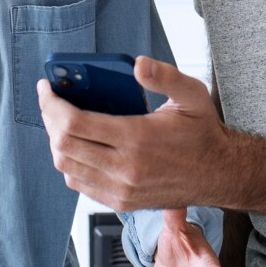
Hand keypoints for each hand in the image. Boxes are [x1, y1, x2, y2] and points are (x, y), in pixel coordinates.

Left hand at [36, 56, 227, 210]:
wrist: (219, 174)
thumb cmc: (202, 132)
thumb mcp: (192, 94)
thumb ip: (165, 76)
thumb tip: (138, 64)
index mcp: (137, 139)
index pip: (75, 123)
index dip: (52, 104)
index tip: (46, 88)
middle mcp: (125, 169)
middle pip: (64, 145)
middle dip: (49, 119)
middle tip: (50, 101)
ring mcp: (121, 190)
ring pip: (67, 167)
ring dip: (56, 142)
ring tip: (60, 120)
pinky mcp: (121, 202)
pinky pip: (80, 184)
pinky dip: (70, 163)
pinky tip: (76, 144)